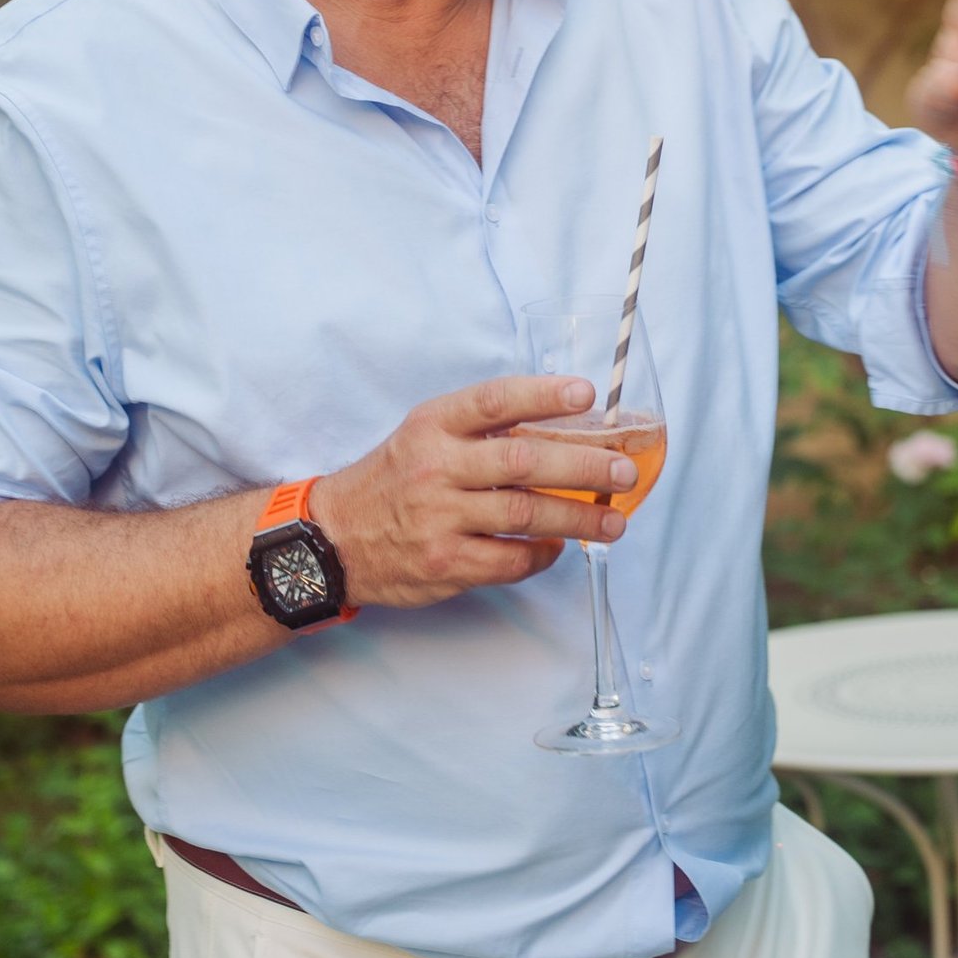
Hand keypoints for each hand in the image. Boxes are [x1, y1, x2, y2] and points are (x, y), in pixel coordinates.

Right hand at [309, 377, 634, 608]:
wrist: (334, 539)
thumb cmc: (395, 480)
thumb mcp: (424, 435)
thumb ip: (482, 429)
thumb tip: (565, 425)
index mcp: (433, 425)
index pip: (495, 401)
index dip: (544, 394)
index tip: (587, 393)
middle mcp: (436, 467)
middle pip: (523, 461)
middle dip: (583, 465)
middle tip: (624, 472)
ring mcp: (439, 518)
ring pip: (525, 514)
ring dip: (579, 518)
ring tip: (614, 522)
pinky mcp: (445, 564)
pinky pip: (509, 560)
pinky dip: (542, 554)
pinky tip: (559, 547)